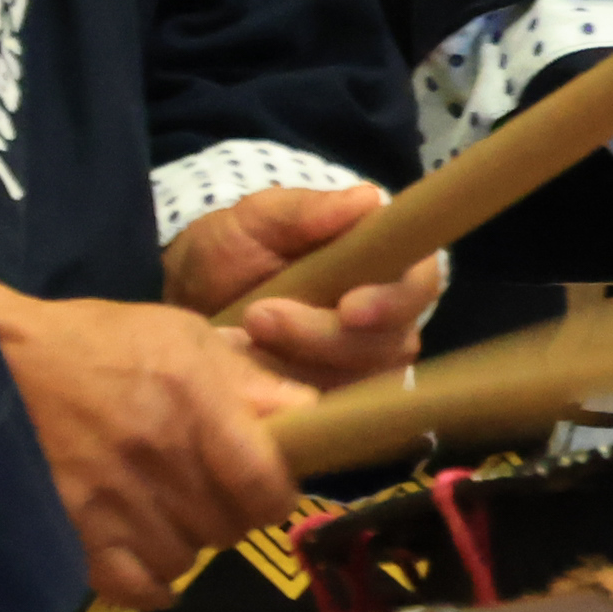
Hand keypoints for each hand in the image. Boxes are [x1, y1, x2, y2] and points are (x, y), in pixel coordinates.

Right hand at [0, 276, 309, 605]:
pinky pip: (134, 588)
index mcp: (194, 403)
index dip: (276, 494)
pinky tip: (148, 557)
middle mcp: (160, 460)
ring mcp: (114, 503)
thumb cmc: (97, 341)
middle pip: (229, 528)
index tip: (267, 485)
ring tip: (167, 511)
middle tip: (209, 490)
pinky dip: (149, 583)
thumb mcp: (181, 334)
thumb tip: (309, 411)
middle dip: (231, 513)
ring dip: (186, 542)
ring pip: (186, 561)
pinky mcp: (74, 533)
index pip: (265, 485)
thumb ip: (247, 378)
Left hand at [168, 179, 439, 389]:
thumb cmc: (236, 245)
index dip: (392, 303)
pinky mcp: (331, 398)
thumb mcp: (259, 218)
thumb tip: (369, 199)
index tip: (347, 307)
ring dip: (297, 366)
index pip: (417, 287)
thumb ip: (307, 210)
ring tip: (240, 338)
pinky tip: (247, 371)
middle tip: (259, 316)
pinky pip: (328, 412)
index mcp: (387, 261)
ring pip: (358, 383)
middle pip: (389, 344)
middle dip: (322, 337)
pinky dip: (286, 396)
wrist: (195, 296)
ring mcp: (361, 363)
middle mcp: (387, 316)